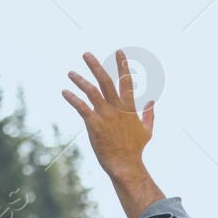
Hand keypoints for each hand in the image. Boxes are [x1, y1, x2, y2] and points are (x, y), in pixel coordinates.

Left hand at [62, 50, 152, 177]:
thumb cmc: (135, 149)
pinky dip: (72, 98)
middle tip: (86, 54)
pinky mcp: (94, 125)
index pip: (126, 81)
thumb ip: (149, 114)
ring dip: (80, 80)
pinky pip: (81, 107)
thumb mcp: (147, 130)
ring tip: (71, 73)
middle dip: (95, 66)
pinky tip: (65, 92)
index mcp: (129, 108)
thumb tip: (152, 102)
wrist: (125, 164)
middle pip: (105, 81)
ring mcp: (105, 116)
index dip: (122, 65)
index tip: (119, 52)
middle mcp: (117, 108)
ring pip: (91, 91)